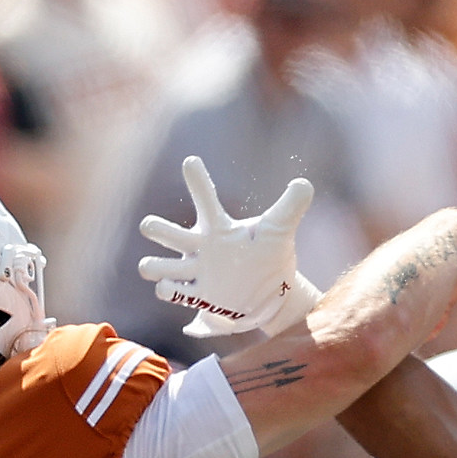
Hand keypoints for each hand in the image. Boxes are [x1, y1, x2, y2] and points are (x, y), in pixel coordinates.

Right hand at [138, 157, 319, 337]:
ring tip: (160, 270)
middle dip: (156, 228)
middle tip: (152, 226)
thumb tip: (304, 183)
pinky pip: (170, 293)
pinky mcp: (196, 296)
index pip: (205, 200)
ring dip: (157, 267)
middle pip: (164, 232)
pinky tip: (173, 289)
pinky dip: (169, 292)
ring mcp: (194, 272)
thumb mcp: (279, 232)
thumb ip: (290, 208)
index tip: (192, 161)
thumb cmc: (267, 257)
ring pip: (157, 266)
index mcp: (217, 228)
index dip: (198, 181)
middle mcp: (199, 247)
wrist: (268, 295)